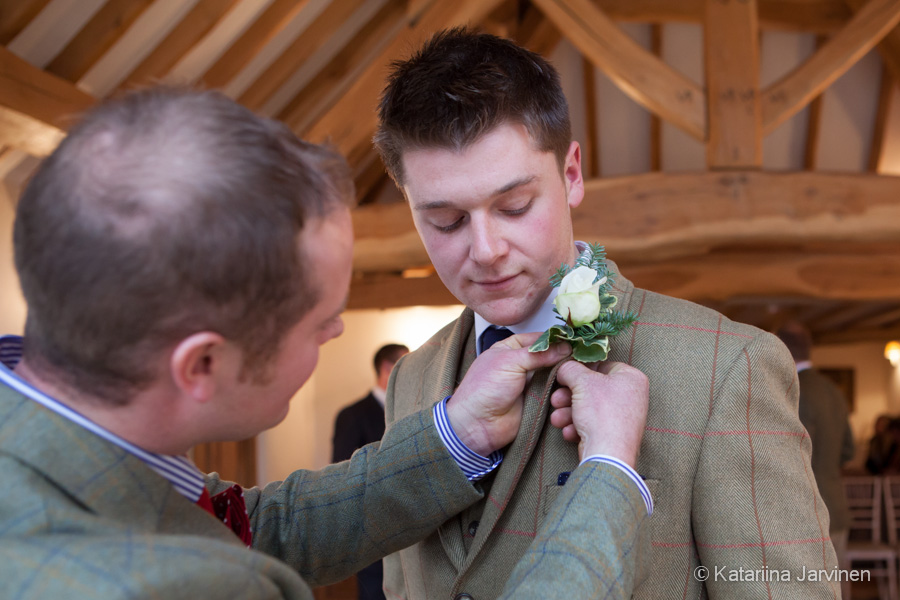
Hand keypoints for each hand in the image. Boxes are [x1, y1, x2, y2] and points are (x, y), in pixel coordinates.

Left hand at [446, 332, 569, 455]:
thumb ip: (538, 354)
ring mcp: (530, 383)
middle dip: (563, 356)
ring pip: (555, 374)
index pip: (538, 338)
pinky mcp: (537, 400)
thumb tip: (563, 347)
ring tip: (578, 372)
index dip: (555, 338)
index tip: (574, 339)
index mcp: (510, 349)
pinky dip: (563, 389)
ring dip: (565, 373)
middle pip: (549, 356)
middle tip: (581, 356)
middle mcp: (521, 364)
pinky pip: (555, 392)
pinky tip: (574, 386)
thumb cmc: (484, 389)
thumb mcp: (509, 362)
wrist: (479, 424)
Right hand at [549, 360, 647, 465]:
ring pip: (589, 408)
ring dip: (569, 412)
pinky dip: (578, 426)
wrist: (608, 454)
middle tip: (556, 399)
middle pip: (592, 389)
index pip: (603, 365)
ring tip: (558, 418)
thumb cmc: (602, 413)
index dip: (581, 370)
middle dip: (569, 396)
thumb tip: (564, 368)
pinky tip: (569, 431)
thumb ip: (571, 369)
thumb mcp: (582, 382)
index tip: (566, 375)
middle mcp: (631, 396)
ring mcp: (623, 417)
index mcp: (631, 378)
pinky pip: (593, 424)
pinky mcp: (614, 434)